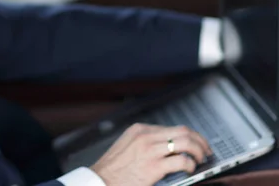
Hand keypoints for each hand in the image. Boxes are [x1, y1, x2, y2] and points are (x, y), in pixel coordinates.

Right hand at [90, 123, 212, 185]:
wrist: (101, 180)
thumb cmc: (114, 168)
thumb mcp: (128, 146)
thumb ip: (146, 142)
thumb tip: (170, 147)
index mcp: (139, 130)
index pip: (173, 128)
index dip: (190, 136)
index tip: (197, 144)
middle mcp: (146, 136)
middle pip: (183, 131)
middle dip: (200, 141)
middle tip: (206, 151)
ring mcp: (150, 150)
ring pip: (186, 143)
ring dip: (199, 152)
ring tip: (200, 160)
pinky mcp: (153, 166)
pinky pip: (181, 161)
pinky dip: (190, 165)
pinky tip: (190, 169)